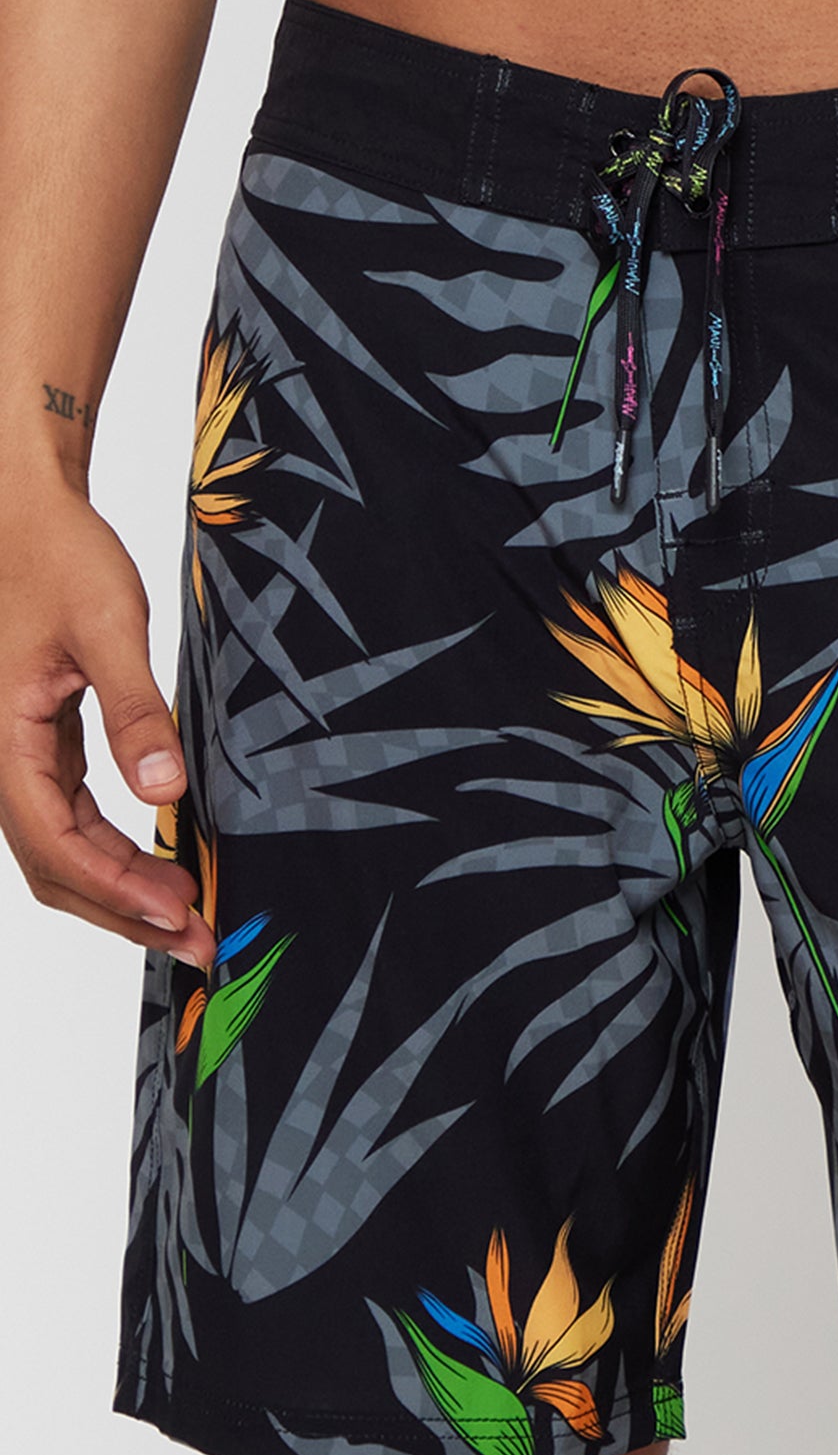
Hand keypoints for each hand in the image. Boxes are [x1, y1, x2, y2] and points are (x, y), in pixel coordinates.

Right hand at [0, 477, 215, 967]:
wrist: (24, 512)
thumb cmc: (58, 553)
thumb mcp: (108, 624)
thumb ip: (134, 709)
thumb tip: (162, 791)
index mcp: (2, 736)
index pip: (54, 843)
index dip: (117, 889)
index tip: (180, 913)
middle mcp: (0, 758)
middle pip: (53, 868)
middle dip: (124, 912)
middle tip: (200, 941)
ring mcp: (20, 758)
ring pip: (59, 854)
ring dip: (121, 891)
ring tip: (189, 914)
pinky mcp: (42, 749)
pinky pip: (69, 823)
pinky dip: (114, 856)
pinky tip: (162, 865)